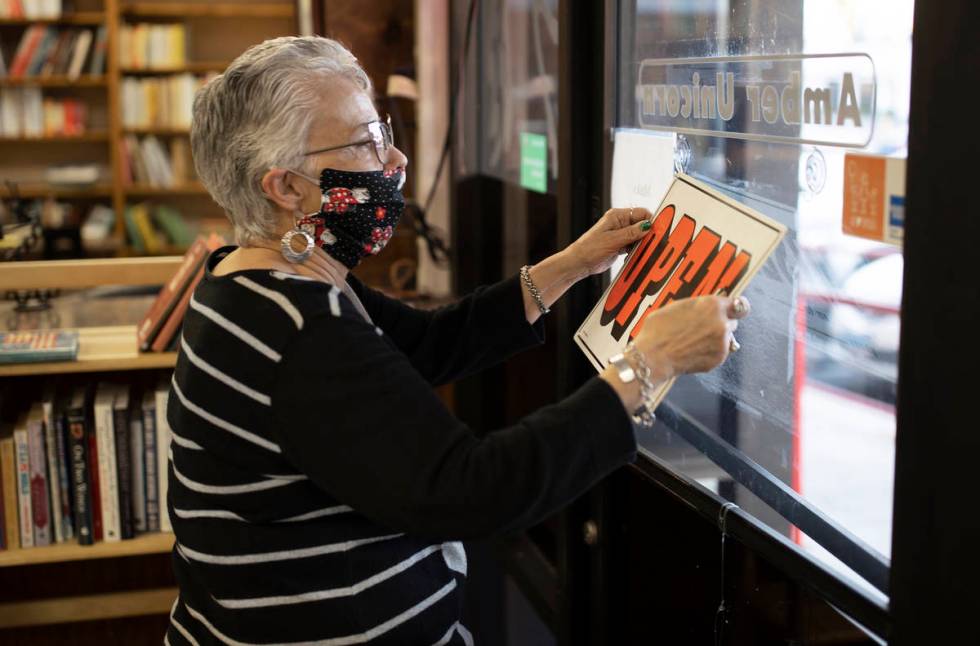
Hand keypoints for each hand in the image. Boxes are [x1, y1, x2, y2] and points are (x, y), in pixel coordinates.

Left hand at [563, 207, 652, 277]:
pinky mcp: (620, 245)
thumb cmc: (589, 249)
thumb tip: (648, 225)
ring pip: (639, 236)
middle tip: (652, 244)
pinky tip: (636, 255)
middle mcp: (620, 223)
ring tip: (643, 251)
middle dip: (647, 234)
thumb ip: (632, 233)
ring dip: (642, 244)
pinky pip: (634, 245)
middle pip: (642, 225)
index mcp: (617, 216)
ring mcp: (620, 235)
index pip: (641, 213)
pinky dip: (637, 250)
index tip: (658, 231)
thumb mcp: (613, 240)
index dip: (651, 221)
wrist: (579, 263)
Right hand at [632, 295, 751, 381]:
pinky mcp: (718, 359)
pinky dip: (709, 352)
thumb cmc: (659, 329)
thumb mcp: (678, 306)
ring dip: (716, 338)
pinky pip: (718, 352)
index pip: (740, 305)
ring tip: (694, 341)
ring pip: (726, 338)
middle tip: (704, 327)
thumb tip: (707, 306)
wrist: (653, 356)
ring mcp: (722, 343)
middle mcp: (722, 323)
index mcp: (713, 305)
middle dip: (722, 323)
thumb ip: (699, 306)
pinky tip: (692, 351)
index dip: (735, 308)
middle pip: (733, 322)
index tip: (734, 310)